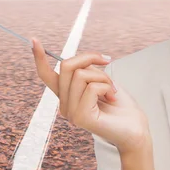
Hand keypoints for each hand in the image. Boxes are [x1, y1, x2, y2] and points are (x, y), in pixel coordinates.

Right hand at [32, 39, 151, 153]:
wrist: (135, 129)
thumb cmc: (120, 105)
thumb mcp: (101, 80)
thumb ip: (86, 71)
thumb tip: (81, 59)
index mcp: (67, 95)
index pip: (47, 75)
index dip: (39, 57)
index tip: (34, 39)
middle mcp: (64, 104)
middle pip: (66, 66)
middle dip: (90, 57)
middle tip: (107, 61)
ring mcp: (71, 112)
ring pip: (81, 75)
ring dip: (103, 76)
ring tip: (112, 89)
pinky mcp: (81, 117)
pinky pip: (92, 88)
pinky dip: (107, 87)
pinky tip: (112, 98)